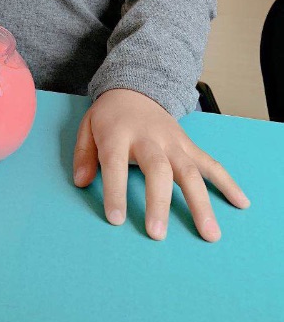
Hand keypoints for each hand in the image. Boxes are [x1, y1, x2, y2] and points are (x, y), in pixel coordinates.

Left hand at [73, 88, 249, 241]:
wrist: (134, 88)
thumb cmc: (109, 116)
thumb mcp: (88, 128)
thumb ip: (84, 155)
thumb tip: (81, 182)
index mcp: (118, 133)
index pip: (116, 162)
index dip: (115, 190)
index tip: (116, 219)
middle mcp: (148, 138)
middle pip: (157, 169)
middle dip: (159, 202)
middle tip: (157, 232)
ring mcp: (172, 141)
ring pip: (189, 170)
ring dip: (200, 202)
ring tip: (209, 233)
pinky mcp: (188, 145)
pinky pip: (210, 163)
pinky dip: (227, 182)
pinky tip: (241, 202)